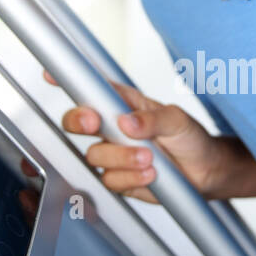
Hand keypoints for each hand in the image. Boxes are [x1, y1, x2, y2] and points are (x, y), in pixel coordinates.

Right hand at [44, 70, 226, 202]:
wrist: (205, 172)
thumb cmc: (189, 138)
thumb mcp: (177, 120)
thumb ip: (152, 119)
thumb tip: (127, 121)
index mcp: (122, 104)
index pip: (91, 89)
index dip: (67, 80)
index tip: (51, 75)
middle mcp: (112, 128)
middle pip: (76, 122)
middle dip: (80, 121)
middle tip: (96, 122)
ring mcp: (113, 154)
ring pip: (95, 155)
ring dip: (121, 156)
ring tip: (149, 158)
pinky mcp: (118, 179)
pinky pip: (111, 180)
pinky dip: (131, 177)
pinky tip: (151, 174)